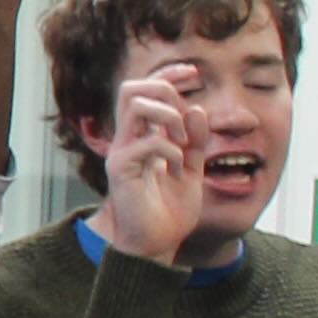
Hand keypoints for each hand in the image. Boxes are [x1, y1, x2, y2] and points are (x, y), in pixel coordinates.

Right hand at [90, 63, 201, 265]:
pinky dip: (171, 148)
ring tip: (183, 139)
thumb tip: (197, 109)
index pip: (146, 90)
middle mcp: (127, 140)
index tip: (194, 74)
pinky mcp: (121, 170)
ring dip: (168, 115)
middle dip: (163, 88)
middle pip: (130, 88)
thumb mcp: (193, 168)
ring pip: (135, 106)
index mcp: (142, 136)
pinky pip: (147, 143)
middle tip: (185, 110)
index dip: (169, 74)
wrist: (156, 244)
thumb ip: (196, 141)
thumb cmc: (170, 210)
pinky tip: (179, 166)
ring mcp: (121, 153)